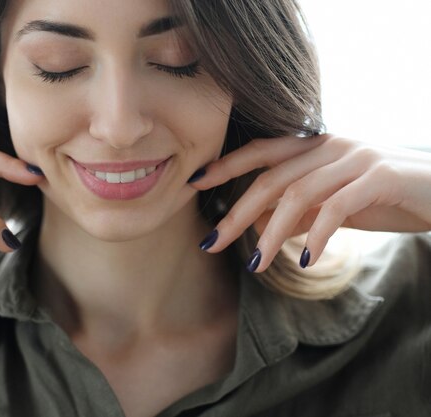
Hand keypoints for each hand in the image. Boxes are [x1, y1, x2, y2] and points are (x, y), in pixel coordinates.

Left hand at [190, 134, 430, 271]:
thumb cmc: (386, 197)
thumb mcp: (334, 204)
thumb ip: (299, 210)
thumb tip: (258, 226)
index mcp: (316, 146)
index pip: (260, 151)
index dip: (226, 166)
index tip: (194, 184)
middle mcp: (331, 145)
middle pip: (269, 178)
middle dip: (235, 213)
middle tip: (211, 243)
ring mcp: (355, 158)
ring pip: (298, 194)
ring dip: (271, 233)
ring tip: (255, 264)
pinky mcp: (380, 177)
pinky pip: (336, 207)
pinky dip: (316, 235)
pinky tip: (303, 260)